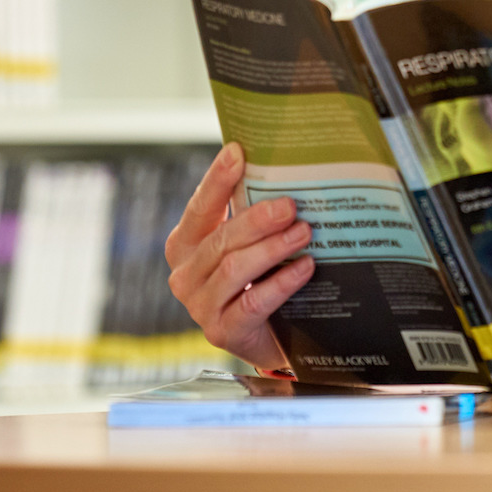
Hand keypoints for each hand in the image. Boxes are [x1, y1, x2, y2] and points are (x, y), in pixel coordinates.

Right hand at [165, 142, 315, 371]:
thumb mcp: (249, 244)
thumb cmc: (257, 280)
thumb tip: (286, 170)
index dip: (217, 180)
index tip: (237, 153)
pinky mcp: (222, 332)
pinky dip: (281, 283)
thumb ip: (252, 214)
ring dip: (272, 249)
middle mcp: (186, 274)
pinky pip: (253, 303)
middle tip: (290, 206)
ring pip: (233, 269)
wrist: (269, 338)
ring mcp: (200, 306)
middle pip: (220, 240)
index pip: (200, 207)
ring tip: (303, 233)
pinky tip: (305, 268)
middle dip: (257, 220)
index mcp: (186, 244)